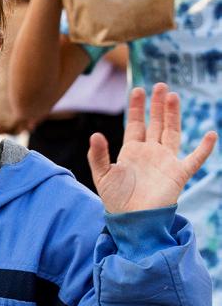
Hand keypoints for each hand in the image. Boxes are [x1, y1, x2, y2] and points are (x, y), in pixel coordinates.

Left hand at [89, 83, 217, 213]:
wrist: (132, 220)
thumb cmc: (116, 199)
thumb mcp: (102, 175)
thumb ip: (99, 155)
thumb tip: (95, 134)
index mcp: (132, 151)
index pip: (136, 124)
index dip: (136, 108)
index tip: (137, 90)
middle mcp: (150, 152)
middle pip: (156, 123)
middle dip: (157, 105)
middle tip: (160, 85)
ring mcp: (166, 161)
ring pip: (172, 133)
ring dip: (173, 115)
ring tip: (172, 96)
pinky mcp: (178, 174)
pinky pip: (195, 159)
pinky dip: (204, 148)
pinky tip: (211, 134)